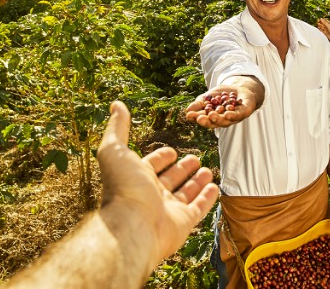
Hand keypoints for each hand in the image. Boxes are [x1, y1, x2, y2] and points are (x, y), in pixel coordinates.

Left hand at [98, 101, 219, 267]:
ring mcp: (168, 210)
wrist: (133, 226)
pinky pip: (199, 209)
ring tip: (207, 170)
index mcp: (136, 178)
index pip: (151, 165)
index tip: (170, 151)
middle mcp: (151, 195)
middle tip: (194, 158)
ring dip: (196, 182)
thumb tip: (115, 104)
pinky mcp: (183, 223)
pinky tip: (214, 188)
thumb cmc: (123, 187)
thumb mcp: (115, 150)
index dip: (161, 157)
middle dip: (182, 168)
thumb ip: (117, 128)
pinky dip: (207, 198)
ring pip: (186, 194)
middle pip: (170, 180)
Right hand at [183, 82, 259, 128]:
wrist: (240, 88)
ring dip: (218, 119)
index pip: (204, 119)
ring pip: (225, 121)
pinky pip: (238, 115)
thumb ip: (199, 104)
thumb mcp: (208, 97)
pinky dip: (232, 115)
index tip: (189, 116)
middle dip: (207, 121)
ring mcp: (234, 118)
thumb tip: (187, 112)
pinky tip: (227, 114)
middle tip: (200, 119)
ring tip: (212, 115)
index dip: (197, 118)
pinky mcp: (244, 112)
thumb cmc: (222, 95)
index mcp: (213, 117)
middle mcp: (223, 120)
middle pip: (214, 122)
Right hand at [316, 17, 329, 42]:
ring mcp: (326, 29)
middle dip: (320, 22)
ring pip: (322, 27)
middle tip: (317, 22)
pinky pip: (321, 30)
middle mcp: (328, 26)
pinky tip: (318, 28)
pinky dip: (320, 29)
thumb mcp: (329, 26)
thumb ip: (324, 22)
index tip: (319, 20)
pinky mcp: (325, 33)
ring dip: (320, 25)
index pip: (325, 20)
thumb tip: (320, 18)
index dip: (322, 19)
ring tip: (318, 25)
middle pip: (323, 23)